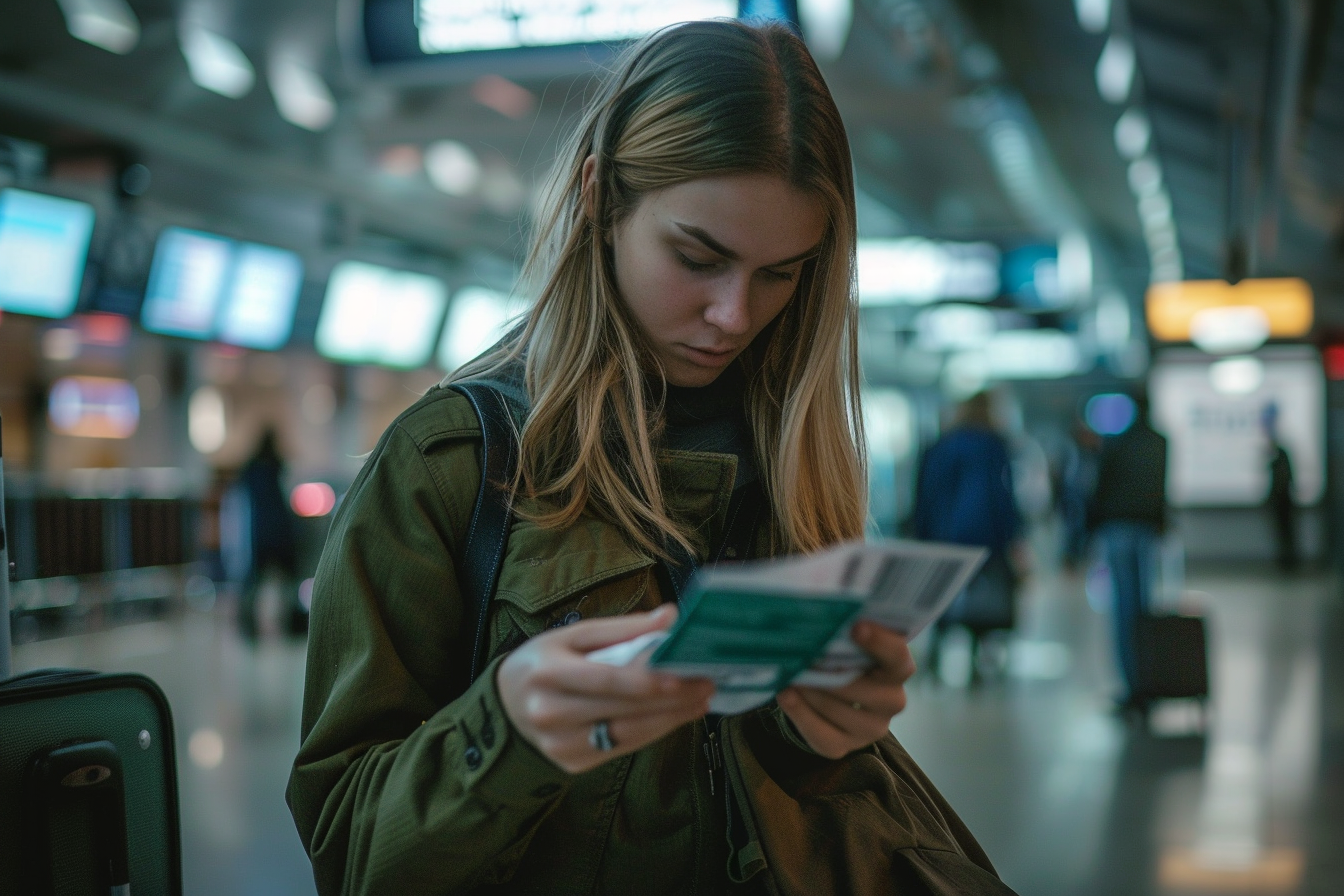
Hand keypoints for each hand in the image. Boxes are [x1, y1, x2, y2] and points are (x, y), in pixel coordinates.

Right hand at [496, 605, 714, 773]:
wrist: (505, 705)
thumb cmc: (546, 662)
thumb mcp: (573, 635)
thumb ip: (623, 628)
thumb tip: (670, 617)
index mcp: (548, 671)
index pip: (607, 678)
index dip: (648, 680)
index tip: (686, 674)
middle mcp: (550, 711)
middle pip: (623, 709)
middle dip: (672, 699)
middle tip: (707, 684)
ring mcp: (560, 743)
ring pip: (627, 734)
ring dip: (670, 719)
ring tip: (700, 701)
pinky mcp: (572, 762)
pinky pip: (621, 748)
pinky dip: (652, 732)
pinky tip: (675, 717)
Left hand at [775, 620, 915, 758]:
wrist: (832, 695)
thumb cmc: (844, 657)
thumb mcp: (850, 642)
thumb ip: (844, 630)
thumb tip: (819, 614)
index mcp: (898, 669)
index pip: (898, 658)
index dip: (880, 643)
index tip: (856, 627)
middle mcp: (892, 701)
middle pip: (863, 690)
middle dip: (831, 672)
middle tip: (806, 654)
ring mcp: (870, 728)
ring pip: (838, 710)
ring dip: (811, 690)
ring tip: (790, 672)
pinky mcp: (845, 746)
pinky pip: (822, 736)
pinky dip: (800, 713)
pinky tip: (786, 694)